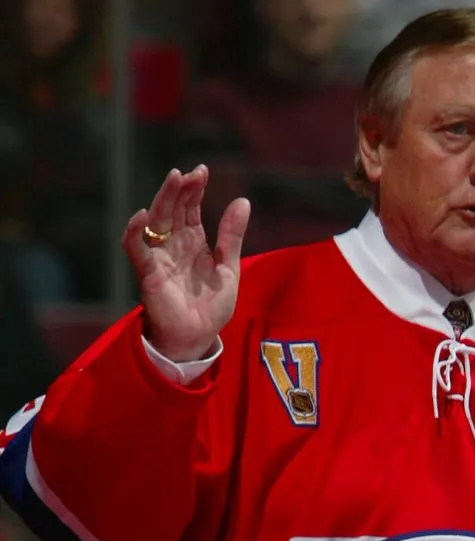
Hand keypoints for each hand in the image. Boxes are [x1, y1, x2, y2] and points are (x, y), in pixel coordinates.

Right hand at [122, 165, 250, 361]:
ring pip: (157, 222)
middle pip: (174, 210)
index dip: (195, 190)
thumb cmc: (210, 306)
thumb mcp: (228, 267)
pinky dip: (136, 233)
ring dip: (162, 200)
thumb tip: (242, 200)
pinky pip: (137, 249)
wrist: (197, 338)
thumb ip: (231, 236)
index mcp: (194, 242)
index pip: (191, 208)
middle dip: (180, 190)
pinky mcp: (149, 273)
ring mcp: (160, 257)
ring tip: (173, 180)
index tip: (202, 171)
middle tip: (188, 172)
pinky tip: (142, 216)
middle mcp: (174, 245)